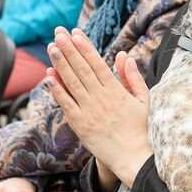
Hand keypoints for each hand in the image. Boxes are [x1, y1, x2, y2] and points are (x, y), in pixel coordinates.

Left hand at [46, 28, 151, 187]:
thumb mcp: (143, 100)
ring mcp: (89, 112)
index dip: (85, 48)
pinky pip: (66, 104)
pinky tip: (49, 77)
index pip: (97, 64)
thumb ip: (133, 77)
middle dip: (69, 49)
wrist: (134, 158)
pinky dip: (57, 90)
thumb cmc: (141, 128)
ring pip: (72, 83)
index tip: (76, 33)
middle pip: (82, 69)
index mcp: (117, 91)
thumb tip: (125, 56)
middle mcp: (101, 99)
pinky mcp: (80, 126)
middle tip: (59, 33)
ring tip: (52, 48)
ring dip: (60, 64)